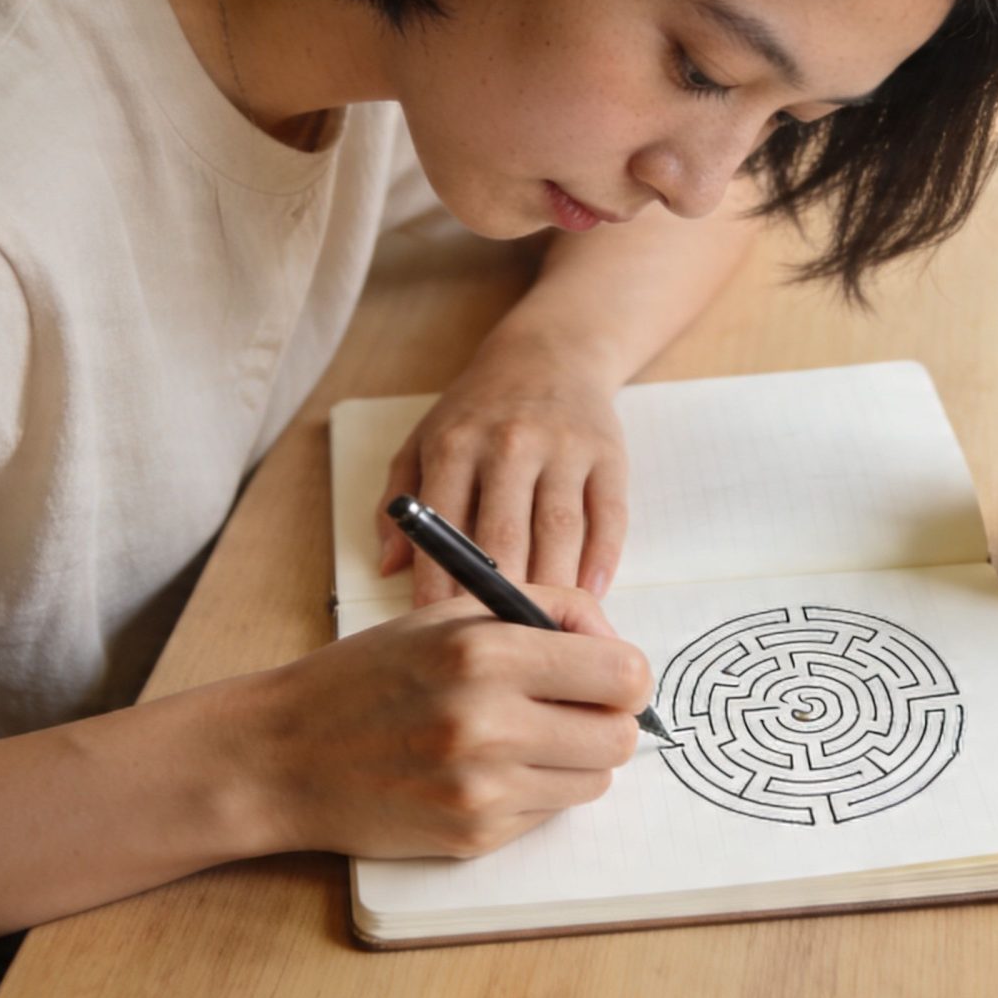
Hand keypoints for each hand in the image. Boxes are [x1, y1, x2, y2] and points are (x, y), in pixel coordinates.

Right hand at [234, 584, 651, 858]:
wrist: (287, 754)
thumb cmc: (368, 675)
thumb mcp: (449, 614)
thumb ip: (542, 612)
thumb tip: (614, 642)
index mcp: (485, 651)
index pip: (622, 673)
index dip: (623, 673)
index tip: (602, 673)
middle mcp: (488, 722)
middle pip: (620, 737)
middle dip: (606, 720)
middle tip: (569, 708)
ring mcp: (482, 789)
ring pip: (594, 781)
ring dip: (574, 760)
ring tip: (522, 738)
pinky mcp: (474, 837)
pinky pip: (549, 813)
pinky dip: (533, 791)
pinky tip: (485, 770)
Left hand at [374, 332, 629, 606]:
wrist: (550, 352)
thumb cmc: (478, 410)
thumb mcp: (425, 439)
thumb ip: (401, 502)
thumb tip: (389, 567)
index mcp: (455, 444)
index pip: (444, 528)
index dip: (441, 585)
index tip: (441, 629)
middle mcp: (509, 443)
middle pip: (504, 537)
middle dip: (499, 596)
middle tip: (497, 645)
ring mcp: (563, 447)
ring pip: (559, 531)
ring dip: (552, 587)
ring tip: (544, 632)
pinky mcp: (608, 454)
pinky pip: (608, 515)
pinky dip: (602, 560)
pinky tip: (591, 594)